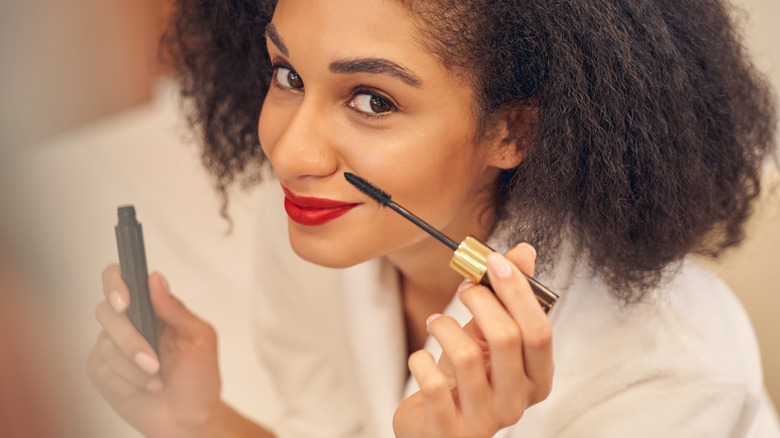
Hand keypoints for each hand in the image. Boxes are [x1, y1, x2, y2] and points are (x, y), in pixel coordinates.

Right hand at [87, 265, 223, 437]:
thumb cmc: (199, 377)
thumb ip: (176, 309)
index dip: (115, 283)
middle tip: (154, 362)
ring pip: (104, 345)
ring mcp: (111, 346)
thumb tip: (155, 279)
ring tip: (157, 379)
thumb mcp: (200, 338)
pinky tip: (145, 388)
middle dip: (131, 341)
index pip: (119, 278)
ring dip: (134, 368)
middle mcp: (127, 322)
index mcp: (151, 308)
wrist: (189, 418)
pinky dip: (126, 382)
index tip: (125, 301)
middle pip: (107, 312)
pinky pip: (101, 369)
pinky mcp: (101, 371)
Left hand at [393, 243, 553, 437]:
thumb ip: (508, 299)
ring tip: (436, 322)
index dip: (517, 292)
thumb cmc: (466, 378)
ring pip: (466, 356)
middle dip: (479, 300)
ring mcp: (485, 421)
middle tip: (463, 287)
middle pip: (506, 338)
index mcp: (537, 378)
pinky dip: (420, 361)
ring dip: (444, 326)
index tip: (494, 261)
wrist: (435, 425)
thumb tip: (524, 252)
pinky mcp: (449, 431)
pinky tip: (420, 358)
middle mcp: (517, 403)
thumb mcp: (488, 336)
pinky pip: (433, 384)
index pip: (540, 332)